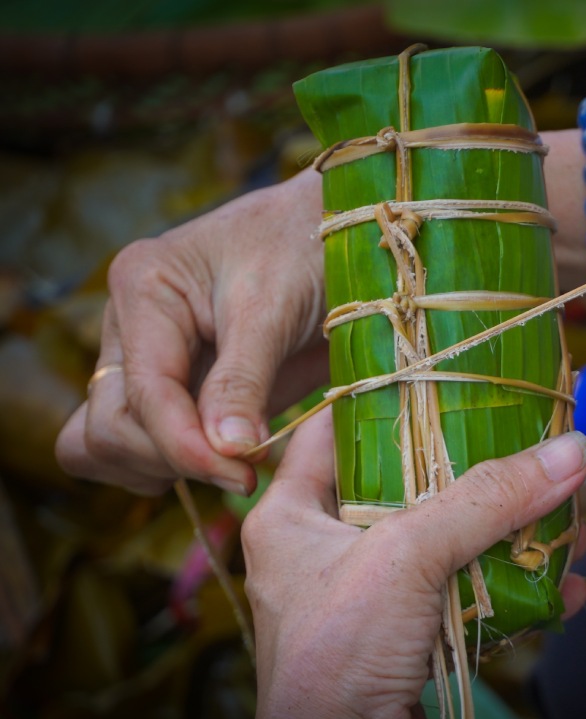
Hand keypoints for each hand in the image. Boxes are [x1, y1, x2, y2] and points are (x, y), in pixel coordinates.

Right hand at [56, 169, 328, 495]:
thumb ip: (244, 381)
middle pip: (108, 427)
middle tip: (243, 471)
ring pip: (104, 442)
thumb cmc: (307, 249)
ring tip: (230, 465)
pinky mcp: (172, 386)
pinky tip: (219, 461)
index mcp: (143, 288)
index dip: (186, 447)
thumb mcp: (275, 310)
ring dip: (159, 467)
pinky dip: (167, 464)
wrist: (339, 232)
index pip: (143, 394)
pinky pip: (135, 445)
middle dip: (171, 458)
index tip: (244, 476)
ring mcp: (144, 359)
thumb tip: (225, 453)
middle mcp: (130, 326)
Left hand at [242, 409, 585, 718]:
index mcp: (291, 516)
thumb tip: (567, 450)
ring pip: (452, 545)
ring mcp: (373, 600)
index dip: (384, 399)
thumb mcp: (407, 555)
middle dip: (479, 475)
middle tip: (529, 446)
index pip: (332, 430)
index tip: (444, 377)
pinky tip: (567, 585)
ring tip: (565, 518)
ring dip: (513, 534)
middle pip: (411, 487)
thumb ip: (487, 499)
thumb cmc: (335, 659)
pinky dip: (521, 591)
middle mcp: (327, 553)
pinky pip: (473, 598)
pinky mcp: (413, 640)